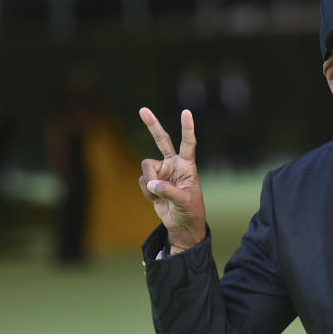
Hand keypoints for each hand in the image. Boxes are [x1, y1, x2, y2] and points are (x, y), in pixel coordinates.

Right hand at [138, 108, 206, 248]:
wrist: (181, 224)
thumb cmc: (190, 211)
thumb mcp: (183, 202)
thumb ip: (168, 191)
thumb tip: (151, 183)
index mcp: (187, 166)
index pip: (188, 143)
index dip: (187, 128)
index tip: (186, 112)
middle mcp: (174, 164)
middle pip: (162, 140)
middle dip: (152, 125)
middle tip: (142, 109)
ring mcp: (162, 172)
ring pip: (146, 167)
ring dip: (149, 182)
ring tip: (159, 195)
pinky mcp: (152, 181)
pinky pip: (142, 181)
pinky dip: (146, 192)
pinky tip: (156, 199)